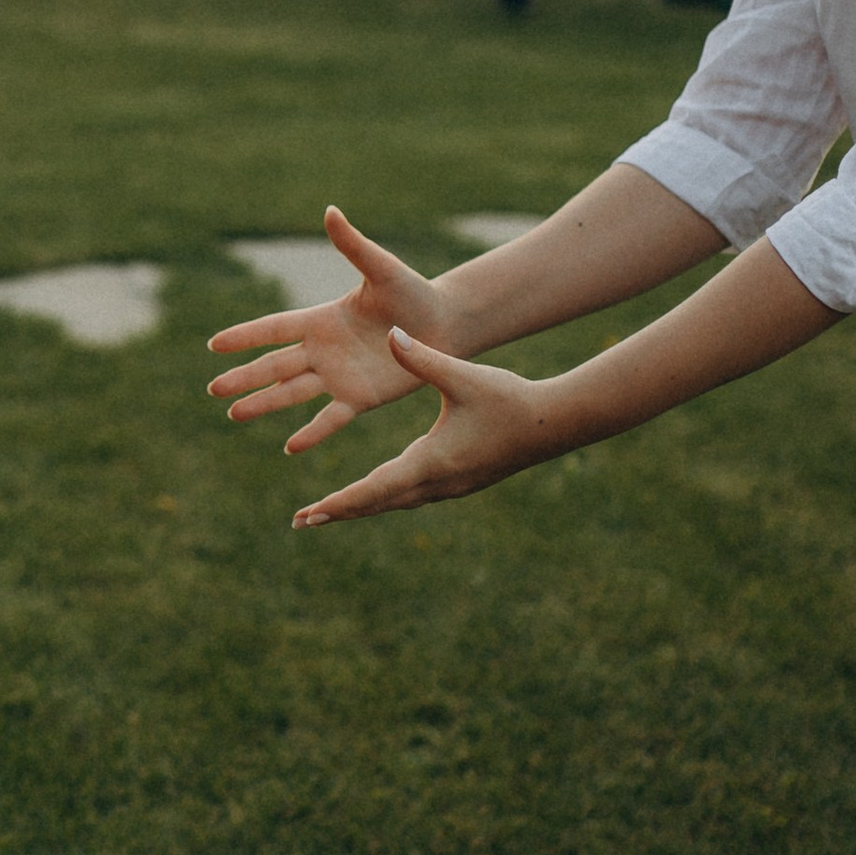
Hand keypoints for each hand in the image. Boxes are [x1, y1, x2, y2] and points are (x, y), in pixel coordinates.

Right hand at [207, 210, 461, 455]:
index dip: (244, 336)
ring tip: (234, 415)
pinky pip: (331, 418)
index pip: (273, 329)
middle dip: (244, 377)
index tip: (213, 344)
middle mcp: (323, 350)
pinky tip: (290, 446)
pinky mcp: (360, 398)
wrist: (444, 325)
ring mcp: (339, 376)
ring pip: (292, 393)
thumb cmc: (413, 292)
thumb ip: (352, 245)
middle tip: (213, 388)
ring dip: (264, 403)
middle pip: (274, 366)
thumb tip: (330, 211)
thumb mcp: (381, 268)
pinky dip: (312, 433)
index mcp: (321, 319)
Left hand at [291, 332, 561, 522]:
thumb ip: (423, 358)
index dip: (341, 501)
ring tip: (329, 511)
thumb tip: (392, 334)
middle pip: (378, 503)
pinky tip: (375, 494)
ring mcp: (450, 487)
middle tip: (302, 521)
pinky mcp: (460, 483)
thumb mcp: (461, 376)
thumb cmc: (508, 398)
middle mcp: (437, 482)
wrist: (553, 425)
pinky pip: (412, 496)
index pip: (375, 488)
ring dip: (362, 506)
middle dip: (340, 511)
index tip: (310, 513)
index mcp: (432, 461)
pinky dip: (386, 497)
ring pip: (395, 502)